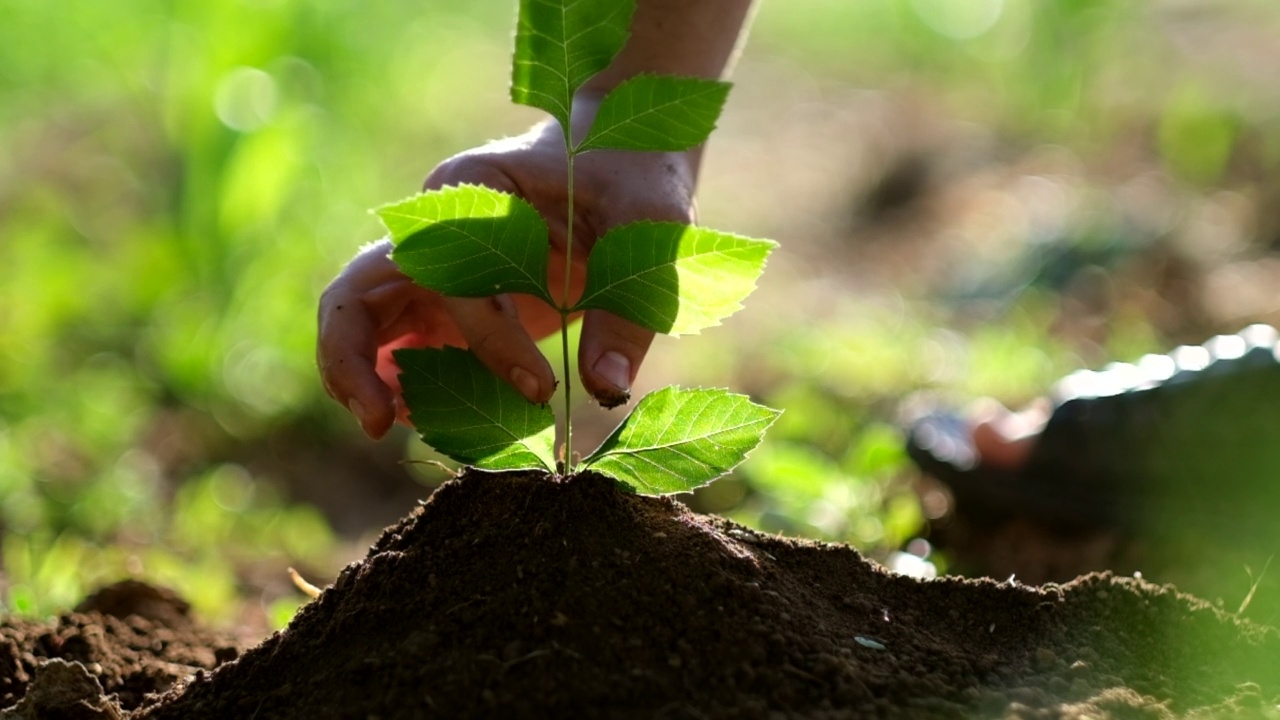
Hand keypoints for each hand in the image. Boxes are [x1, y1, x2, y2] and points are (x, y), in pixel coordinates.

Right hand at [318, 110, 699, 438]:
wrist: (625, 163)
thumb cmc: (634, 180)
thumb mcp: (648, 228)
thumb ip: (626, 309)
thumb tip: (605, 388)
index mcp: (473, 190)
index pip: (451, 274)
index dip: (488, 339)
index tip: (543, 389)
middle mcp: (434, 229)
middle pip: (356, 294)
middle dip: (352, 360)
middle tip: (380, 424)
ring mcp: (433, 270)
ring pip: (363, 326)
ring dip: (366, 380)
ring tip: (395, 428)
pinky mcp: (447, 306)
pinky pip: (403, 351)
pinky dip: (406, 389)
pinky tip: (438, 422)